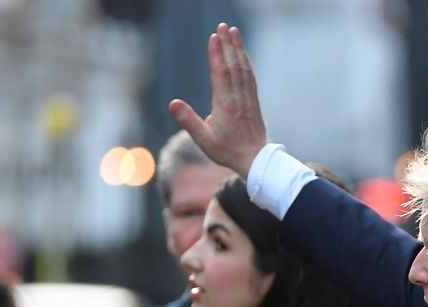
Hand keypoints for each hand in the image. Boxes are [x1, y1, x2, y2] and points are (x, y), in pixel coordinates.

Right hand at [169, 23, 266, 179]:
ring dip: (238, 49)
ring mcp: (248, 99)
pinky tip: (242, 53)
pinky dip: (245, 62)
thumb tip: (172, 104)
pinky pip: (249, 76)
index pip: (220, 74)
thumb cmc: (227, 151)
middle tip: (223, 26)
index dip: (217, 55)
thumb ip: (188, 121)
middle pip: (233, 66)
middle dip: (228, 45)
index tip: (213, 37)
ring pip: (243, 69)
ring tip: (233, 32)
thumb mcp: (203, 140)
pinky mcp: (253, 101)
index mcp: (225, 105)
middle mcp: (238, 98)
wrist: (255, 160)